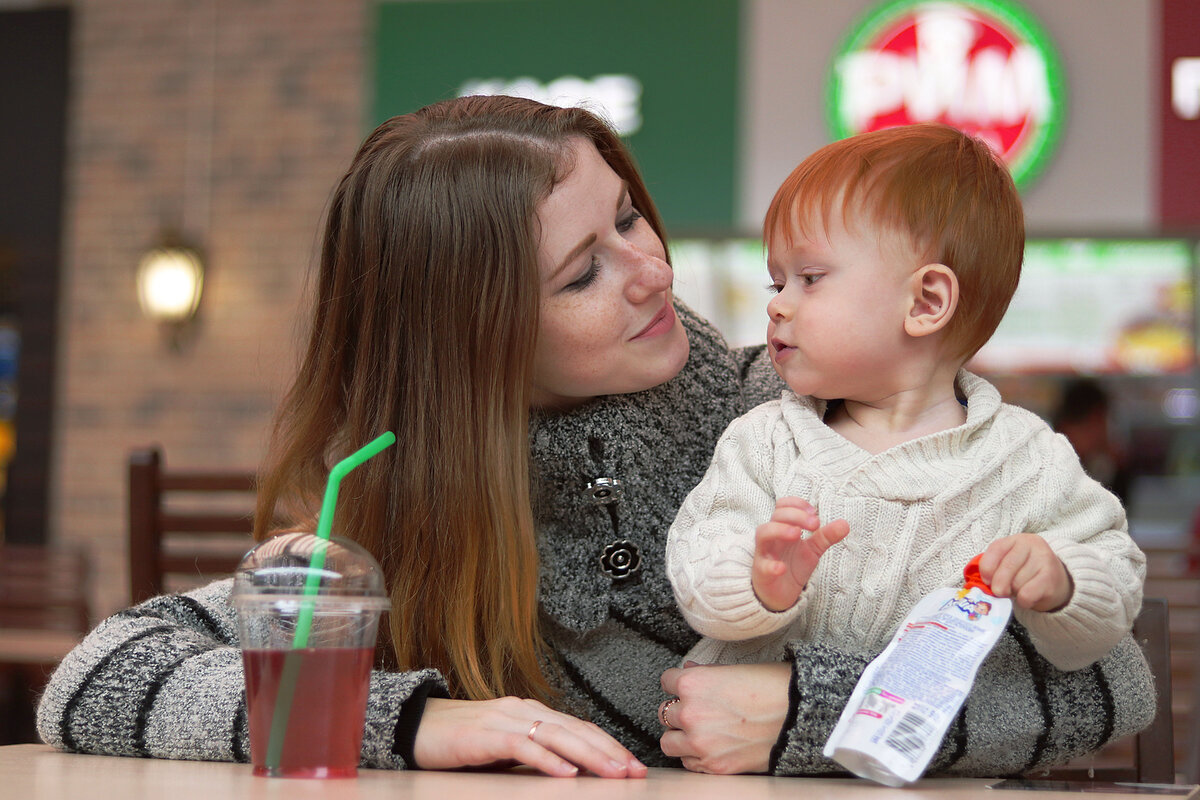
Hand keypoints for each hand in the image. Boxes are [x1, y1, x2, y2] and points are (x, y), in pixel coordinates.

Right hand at [413, 696, 646, 777]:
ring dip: (588, 756)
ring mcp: (504, 720)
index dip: (608, 745)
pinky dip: (547, 759)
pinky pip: (522, 746)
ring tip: (612, 773)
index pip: (579, 728)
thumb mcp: (505, 748)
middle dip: (609, 751)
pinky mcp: (484, 736)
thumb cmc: (461, 741)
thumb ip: (535, 753)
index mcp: (531, 712)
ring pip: (556, 735)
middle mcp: (523, 710)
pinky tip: (566, 773)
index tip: (633, 765)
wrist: (416, 726)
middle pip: (575, 730)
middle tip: (635, 771)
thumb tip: (570, 772)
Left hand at [659, 662, 790, 773]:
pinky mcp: (714, 765)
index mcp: (693, 684)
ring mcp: (700, 743)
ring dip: (680, 736)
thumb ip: (705, 673)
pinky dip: (695, 757)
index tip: (686, 687)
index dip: (678, 683)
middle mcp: (690, 714)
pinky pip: (688, 763)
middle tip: (696, 710)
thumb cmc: (774, 687)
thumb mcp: (735, 670)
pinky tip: (710, 747)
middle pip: (664, 712)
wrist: (800, 716)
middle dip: (679, 710)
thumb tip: (688, 670)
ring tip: (698, 731)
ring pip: (668, 742)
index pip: (666, 681)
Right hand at [753, 497, 849, 611]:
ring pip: (763, 534)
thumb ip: (826, 536)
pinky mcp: (762, 573)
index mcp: (783, 528)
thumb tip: (845, 524)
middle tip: (815, 524)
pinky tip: (781, 568)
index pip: (783, 506)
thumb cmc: (792, 566)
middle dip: (795, 516)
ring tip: (797, 534)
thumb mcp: (812, 550)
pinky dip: (771, 566)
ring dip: (779, 530)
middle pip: (776, 516)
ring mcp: (765, 553)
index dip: (797, 504)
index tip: (814, 514)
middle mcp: (772, 537)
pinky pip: (763, 566)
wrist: (779, 594)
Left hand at [978, 534, 1072, 611]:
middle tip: (1001, 592)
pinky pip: (1026, 594)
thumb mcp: (1009, 564)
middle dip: (998, 585)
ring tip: (1021, 589)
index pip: (995, 550)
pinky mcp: (1051, 578)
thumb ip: (995, 568)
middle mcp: (1031, 544)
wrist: (1057, 582)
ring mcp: (1044, 559)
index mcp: (1016, 539)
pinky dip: (1023, 601)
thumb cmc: (1026, 572)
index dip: (986, 569)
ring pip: (1016, 583)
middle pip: (1006, 567)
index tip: (987, 580)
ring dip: (1014, 592)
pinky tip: (1028, 598)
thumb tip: (985, 584)